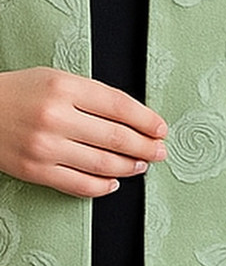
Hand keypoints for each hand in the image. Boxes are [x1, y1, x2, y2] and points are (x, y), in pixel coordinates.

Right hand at [0, 66, 167, 197]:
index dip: (146, 120)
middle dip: (145, 147)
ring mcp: (44, 146)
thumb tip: (134, 119)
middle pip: (116, 137)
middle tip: (160, 151)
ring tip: (141, 165)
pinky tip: (114, 181)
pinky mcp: (34, 170)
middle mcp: (56, 117)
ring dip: (129, 167)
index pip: (119, 106)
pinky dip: (102, 186)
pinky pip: (78, 184)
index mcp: (64, 87)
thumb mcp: (57, 79)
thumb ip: (93, 96)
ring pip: (102, 163)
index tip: (161, 129)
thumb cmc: (22, 92)